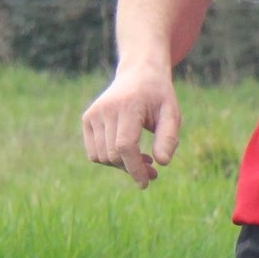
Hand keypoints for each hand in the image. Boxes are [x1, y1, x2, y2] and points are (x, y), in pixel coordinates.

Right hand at [82, 65, 180, 187]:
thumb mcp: (172, 113)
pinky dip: (110, 159)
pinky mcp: (87, 119)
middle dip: (132, 169)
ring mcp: (92, 114)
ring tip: (144, 160)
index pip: (125, 145)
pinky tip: (129, 154)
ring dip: (122, 166)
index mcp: (128, 106)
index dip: (135, 168)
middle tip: (153, 171)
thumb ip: (169, 137)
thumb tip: (163, 163)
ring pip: (101, 157)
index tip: (146, 182)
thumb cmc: (159, 97)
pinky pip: (94, 153)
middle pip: (113, 154)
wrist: (139, 75)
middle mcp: (105, 110)